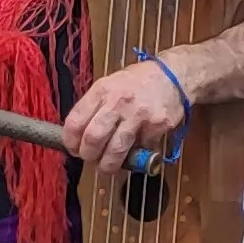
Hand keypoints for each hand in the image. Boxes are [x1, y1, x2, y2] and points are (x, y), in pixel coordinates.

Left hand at [62, 56, 189, 165]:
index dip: (70, 141)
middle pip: (93, 138)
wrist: (173, 75)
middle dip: (88, 155)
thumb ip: (95, 107)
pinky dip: (137, 153)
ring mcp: (139, 115)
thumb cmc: (138, 82)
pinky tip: (136, 148)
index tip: (73, 149)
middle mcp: (118, 102)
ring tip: (108, 166)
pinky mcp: (156, 126)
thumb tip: (79, 136)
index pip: (75, 121)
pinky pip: (141, 148)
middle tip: (91, 158)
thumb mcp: (110, 85)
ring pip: (116, 150)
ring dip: (108, 164)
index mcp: (102, 90)